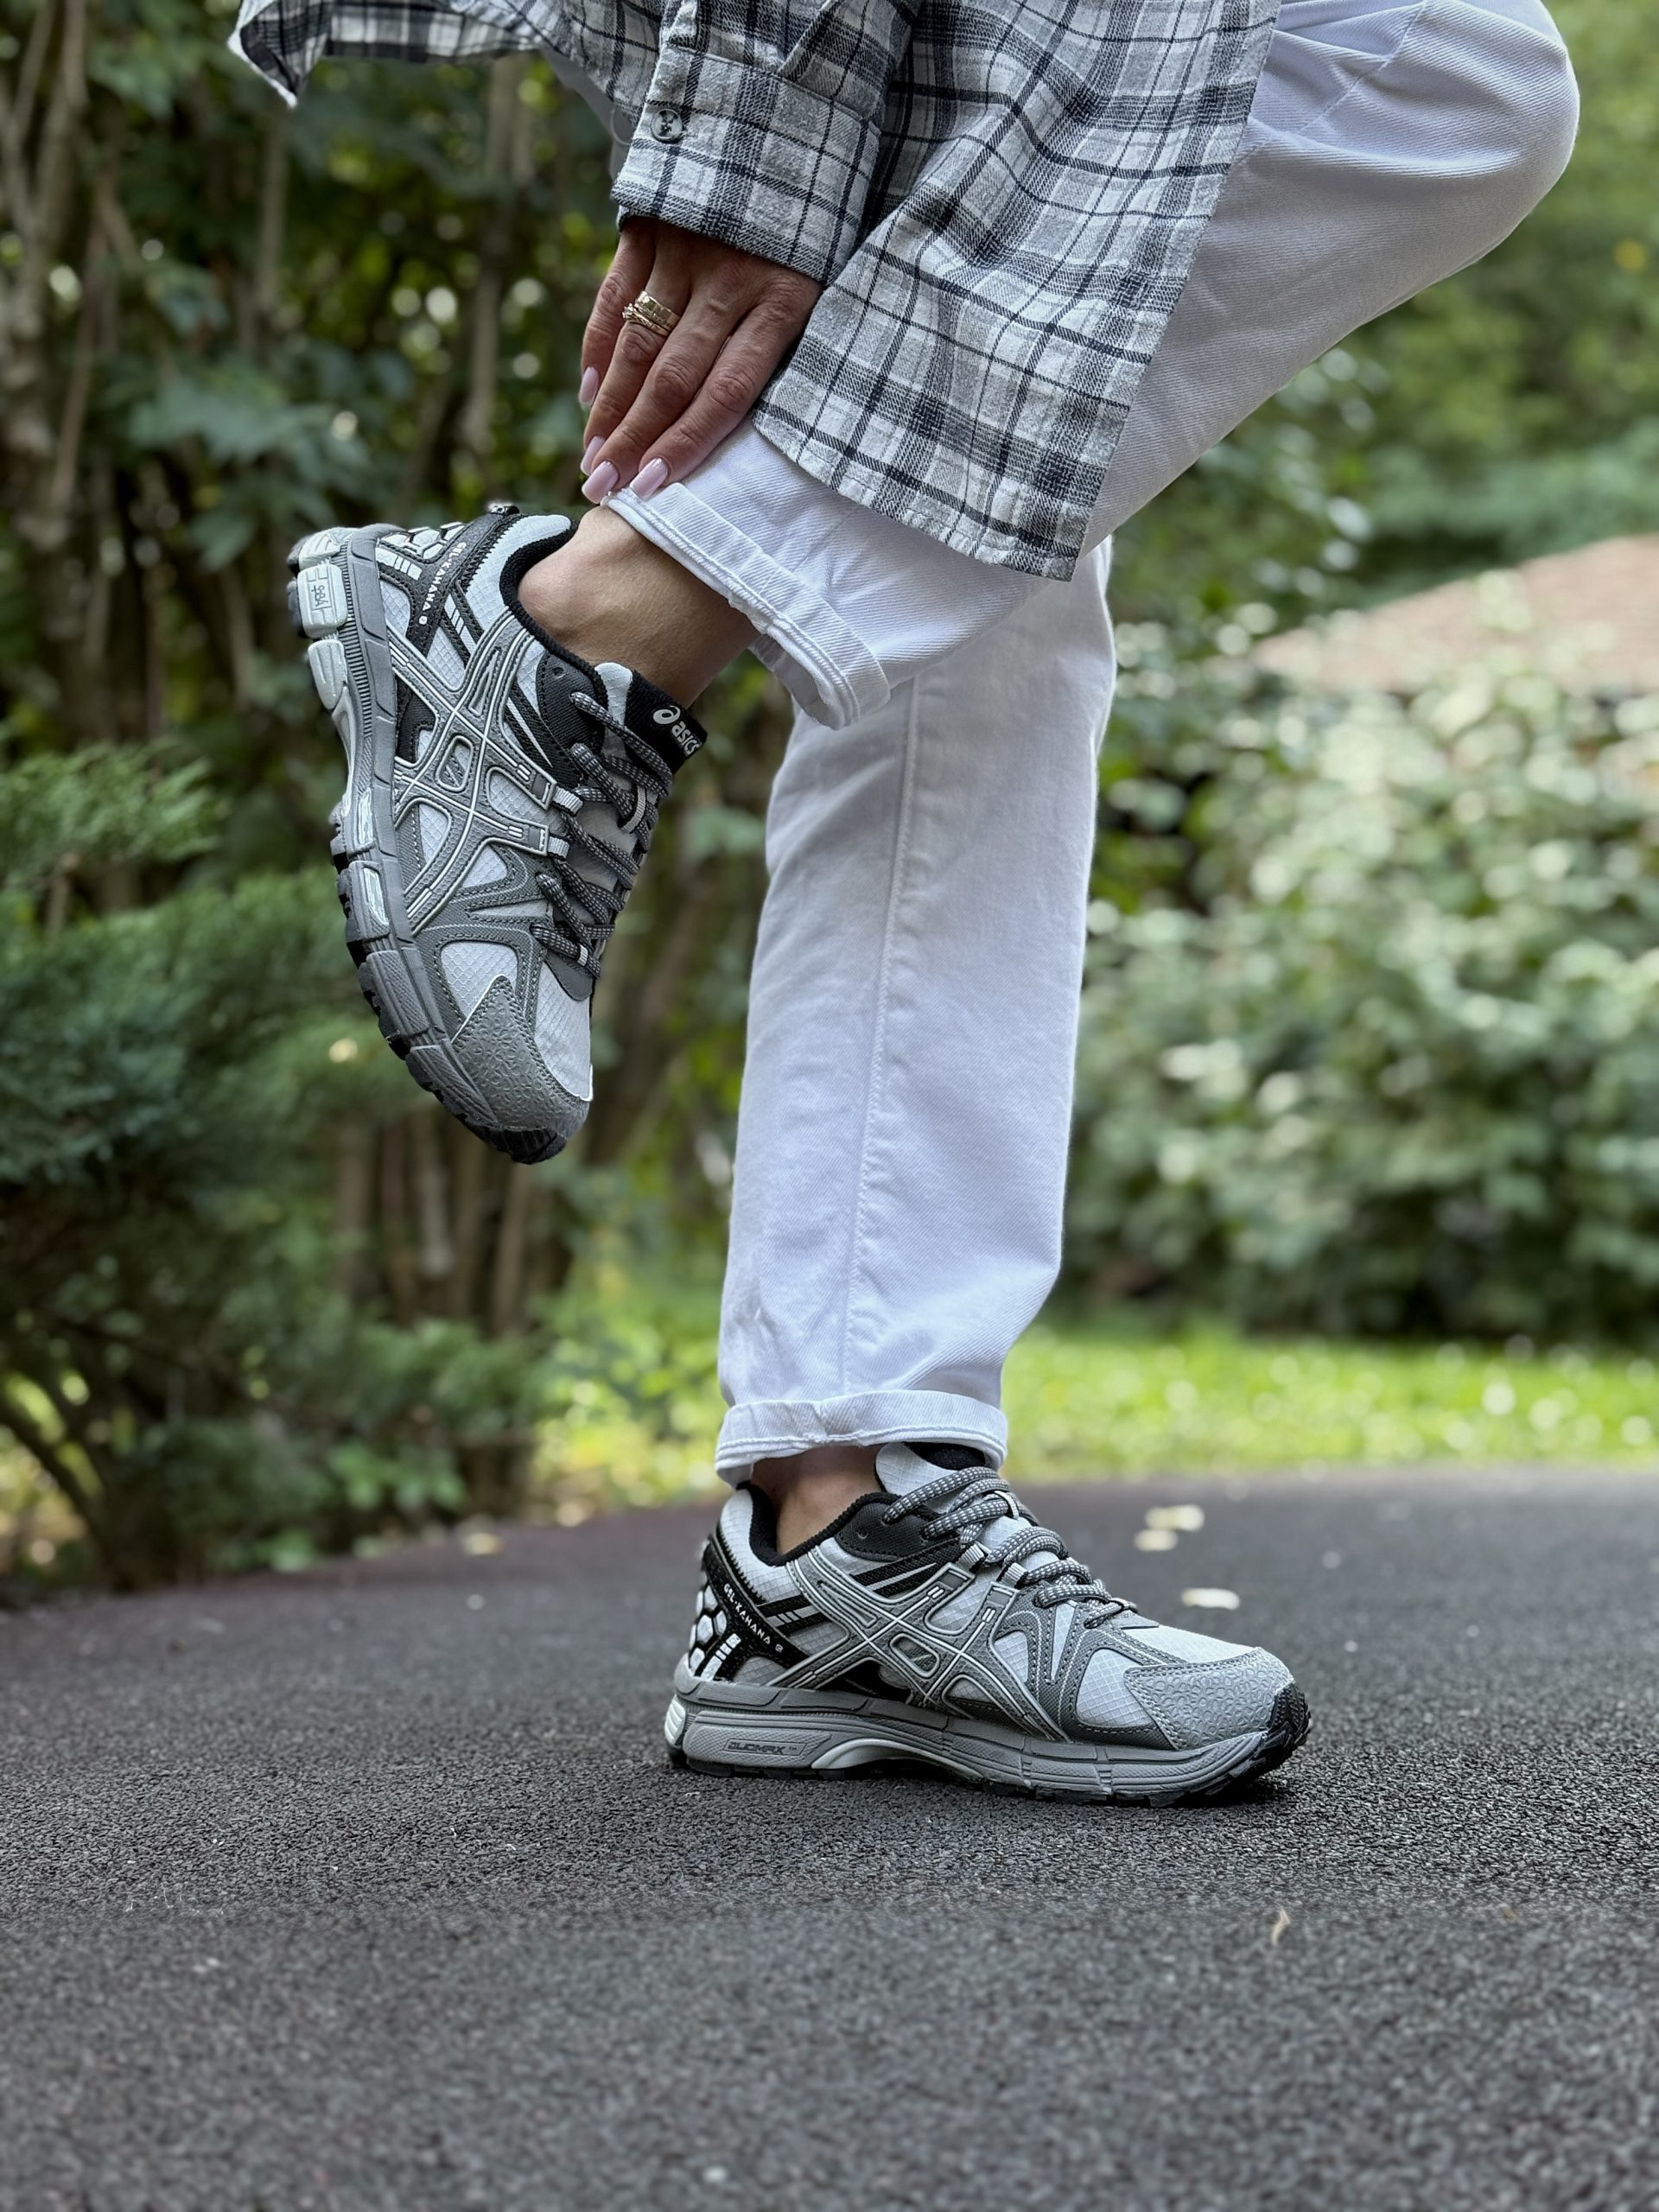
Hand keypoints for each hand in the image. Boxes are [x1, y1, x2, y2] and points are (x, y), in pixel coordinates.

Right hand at [577, 218, 820, 498]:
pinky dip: (600, 349)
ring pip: (638, 344)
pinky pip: (617, 297)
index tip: (651, 487)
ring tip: (593, 458)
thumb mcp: (822, 285)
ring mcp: (686, 250)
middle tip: (603, 488)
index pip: (727, 391)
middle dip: (633, 439)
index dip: (686, 442)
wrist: (790, 124)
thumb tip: (736, 419)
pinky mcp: (652, 225)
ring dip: (611, 407)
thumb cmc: (814, 227)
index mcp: (783, 301)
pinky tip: (591, 393)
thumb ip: (782, 344)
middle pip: (672, 377)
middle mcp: (730, 279)